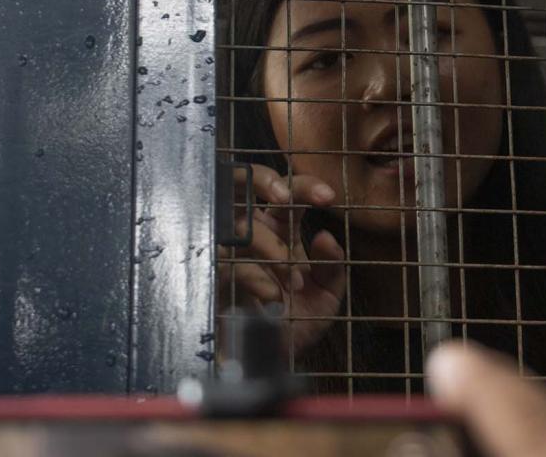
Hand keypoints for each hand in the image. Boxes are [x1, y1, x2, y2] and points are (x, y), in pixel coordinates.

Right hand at [218, 164, 345, 353]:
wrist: (271, 363)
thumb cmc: (297, 323)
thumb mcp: (325, 296)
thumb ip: (333, 267)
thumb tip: (324, 237)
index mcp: (283, 231)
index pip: (291, 193)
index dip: (307, 186)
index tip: (328, 197)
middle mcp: (254, 233)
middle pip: (247, 184)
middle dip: (267, 182)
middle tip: (287, 200)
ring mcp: (230, 251)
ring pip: (240, 225)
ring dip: (270, 247)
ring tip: (292, 280)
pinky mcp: (212, 277)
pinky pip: (227, 263)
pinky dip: (254, 276)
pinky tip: (272, 296)